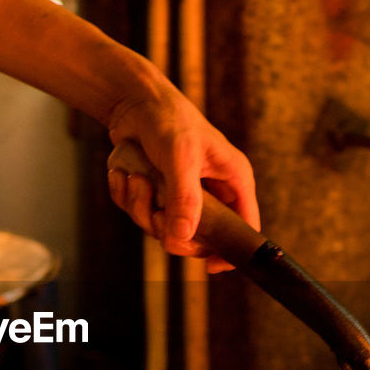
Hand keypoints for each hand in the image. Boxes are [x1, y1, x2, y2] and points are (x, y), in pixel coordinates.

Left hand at [104, 85, 257, 272]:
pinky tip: (125, 174)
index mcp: (233, 181)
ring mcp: (182, 195)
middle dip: (169, 227)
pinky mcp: (157, 193)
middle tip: (156, 211)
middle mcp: (212, 192)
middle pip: (197, 237)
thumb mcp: (181, 157)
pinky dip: (128, 198)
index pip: (244, 227)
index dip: (230, 251)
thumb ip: (185, 198)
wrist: (132, 102)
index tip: (210, 266)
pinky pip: (141, 214)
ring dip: (142, 208)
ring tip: (136, 179)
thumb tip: (183, 238)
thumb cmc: (168, 119)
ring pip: (163, 228)